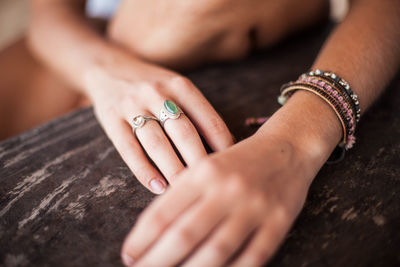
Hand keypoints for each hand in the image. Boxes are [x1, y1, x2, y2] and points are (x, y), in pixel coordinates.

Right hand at [85, 57, 233, 193]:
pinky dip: (145, 171)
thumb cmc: (153, 85)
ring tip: (185, 189)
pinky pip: (129, 150)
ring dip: (173, 170)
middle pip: (184, 133)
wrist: (108, 68)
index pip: (208, 120)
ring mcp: (133, 106)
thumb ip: (197, 111)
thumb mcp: (177, 86)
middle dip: (199, 162)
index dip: (222, 145)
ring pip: (158, 144)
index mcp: (180, 86)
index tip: (230, 166)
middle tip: (209, 184)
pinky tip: (158, 187)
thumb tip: (227, 144)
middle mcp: (157, 94)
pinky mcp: (112, 120)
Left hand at [121, 132, 315, 266]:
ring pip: (216, 250)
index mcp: (204, 173)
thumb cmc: (239, 160)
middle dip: (157, 260)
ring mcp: (255, 207)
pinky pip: (252, 257)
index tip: (129, 255)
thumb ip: (183, 194)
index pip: (163, 212)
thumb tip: (152, 231)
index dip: (141, 239)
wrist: (286, 148)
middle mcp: (227, 189)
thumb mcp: (207, 166)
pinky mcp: (278, 222)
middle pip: (184, 234)